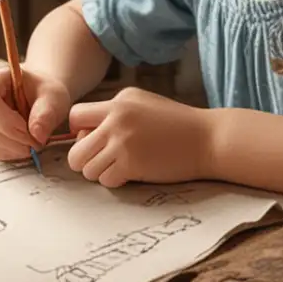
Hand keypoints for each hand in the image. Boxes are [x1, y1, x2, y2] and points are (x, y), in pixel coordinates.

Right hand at [0, 64, 71, 161]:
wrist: (37, 98)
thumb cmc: (43, 93)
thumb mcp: (53, 97)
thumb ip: (47, 113)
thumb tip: (37, 135)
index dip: (5, 120)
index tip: (29, 131)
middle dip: (13, 141)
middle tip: (37, 144)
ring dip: (11, 149)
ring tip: (32, 144)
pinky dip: (6, 154)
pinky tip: (21, 147)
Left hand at [66, 88, 214, 188]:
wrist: (208, 139)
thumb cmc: (177, 125)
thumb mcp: (143, 104)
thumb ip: (114, 114)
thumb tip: (85, 135)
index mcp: (119, 100)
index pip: (75, 115)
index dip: (80, 133)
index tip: (94, 141)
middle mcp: (116, 117)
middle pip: (75, 149)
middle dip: (85, 160)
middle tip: (103, 161)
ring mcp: (122, 141)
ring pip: (87, 168)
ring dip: (100, 172)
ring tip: (120, 167)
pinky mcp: (130, 163)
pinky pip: (105, 180)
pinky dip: (115, 181)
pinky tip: (132, 173)